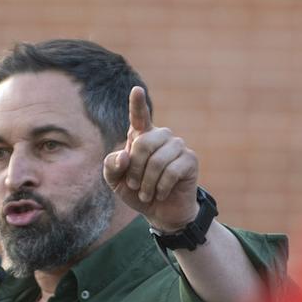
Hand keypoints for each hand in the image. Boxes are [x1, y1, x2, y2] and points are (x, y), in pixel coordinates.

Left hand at [103, 86, 199, 231]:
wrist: (161, 212)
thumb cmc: (137, 191)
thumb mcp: (115, 181)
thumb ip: (111, 166)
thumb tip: (124, 155)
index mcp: (141, 136)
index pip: (139, 116)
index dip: (137, 103)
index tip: (136, 89)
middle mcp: (161, 136)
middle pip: (142, 144)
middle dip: (134, 170)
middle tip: (133, 186)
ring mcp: (177, 145)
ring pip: (157, 161)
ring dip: (147, 183)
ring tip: (146, 193)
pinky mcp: (190, 159)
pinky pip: (171, 171)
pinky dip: (160, 188)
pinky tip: (160, 193)